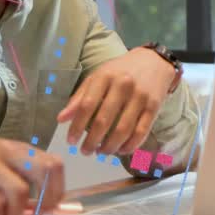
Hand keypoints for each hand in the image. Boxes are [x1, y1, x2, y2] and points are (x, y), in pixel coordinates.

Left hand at [57, 47, 175, 156]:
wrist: (154, 61)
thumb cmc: (120, 71)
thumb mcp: (98, 77)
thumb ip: (79, 97)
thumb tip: (61, 120)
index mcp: (105, 76)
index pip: (87, 105)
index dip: (76, 126)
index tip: (70, 141)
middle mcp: (123, 85)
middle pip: (104, 121)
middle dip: (92, 141)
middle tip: (85, 151)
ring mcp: (141, 96)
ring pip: (123, 130)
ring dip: (110, 146)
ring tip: (101, 152)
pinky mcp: (154, 107)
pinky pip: (141, 132)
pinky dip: (130, 146)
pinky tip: (121, 150)